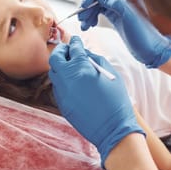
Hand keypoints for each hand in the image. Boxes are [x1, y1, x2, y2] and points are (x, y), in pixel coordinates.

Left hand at [49, 36, 144, 167]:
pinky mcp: (61, 104)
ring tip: (69, 65)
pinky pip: (57, 87)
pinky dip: (62, 80)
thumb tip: (84, 53)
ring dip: (60, 66)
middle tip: (68, 50)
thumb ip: (95, 59)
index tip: (76, 41)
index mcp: (82, 68)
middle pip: (55, 58)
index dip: (75, 42)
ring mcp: (62, 92)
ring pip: (54, 73)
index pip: (73, 48)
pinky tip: (72, 82)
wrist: (113, 128)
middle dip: (61, 51)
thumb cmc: (116, 100)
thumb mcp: (110, 74)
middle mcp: (67, 78)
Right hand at [78, 0, 170, 67]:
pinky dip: (93, 17)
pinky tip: (90, 25)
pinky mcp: (116, 18)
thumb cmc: (144, 35)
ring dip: (89, 13)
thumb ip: (116, 3)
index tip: (85, 4)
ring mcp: (119, 8)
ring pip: (99, 4)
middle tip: (81, 18)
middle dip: (89, 5)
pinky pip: (100, 13)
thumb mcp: (129, 17)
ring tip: (84, 25)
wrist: (151, 51)